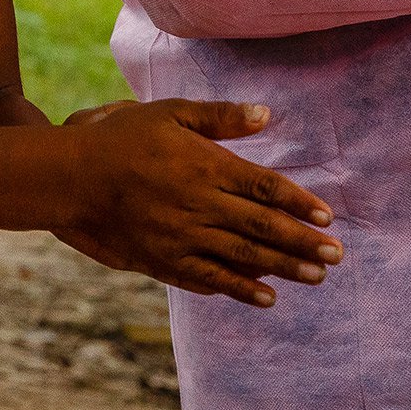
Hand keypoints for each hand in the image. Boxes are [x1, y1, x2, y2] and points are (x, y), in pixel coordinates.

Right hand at [56, 98, 340, 308]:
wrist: (73, 178)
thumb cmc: (125, 137)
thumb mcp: (172, 112)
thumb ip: (221, 117)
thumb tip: (267, 114)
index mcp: (205, 166)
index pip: (264, 187)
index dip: (299, 202)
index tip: (327, 216)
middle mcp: (199, 205)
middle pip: (261, 227)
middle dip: (303, 243)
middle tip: (337, 256)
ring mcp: (181, 236)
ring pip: (242, 256)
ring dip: (282, 269)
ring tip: (315, 277)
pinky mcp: (164, 259)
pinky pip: (209, 278)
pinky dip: (239, 289)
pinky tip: (265, 297)